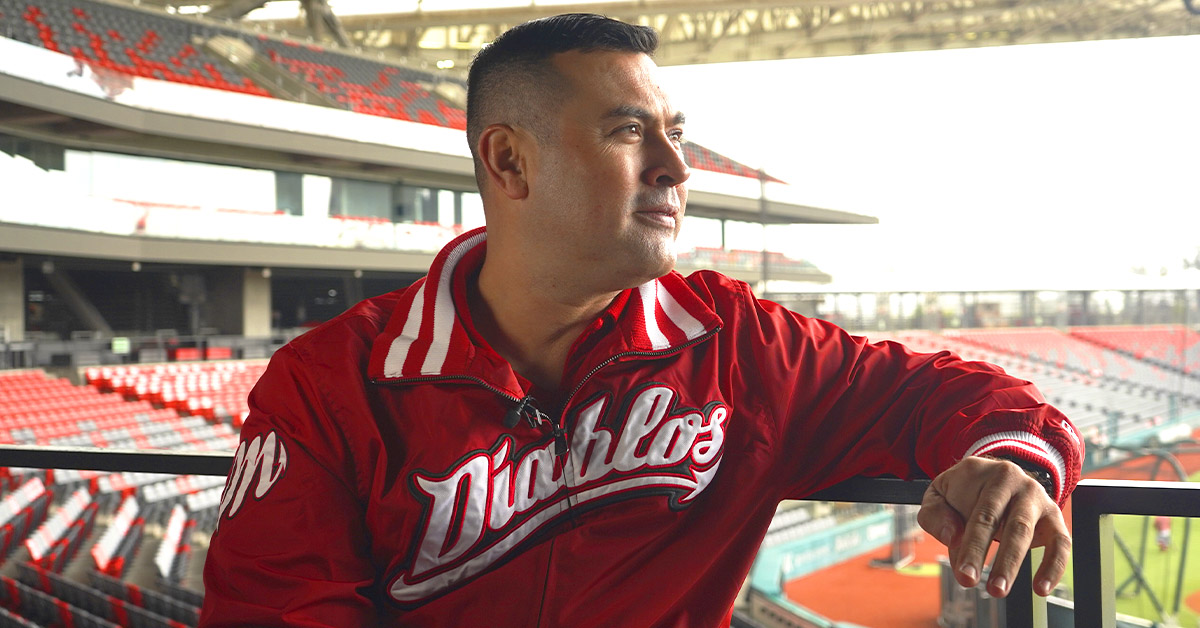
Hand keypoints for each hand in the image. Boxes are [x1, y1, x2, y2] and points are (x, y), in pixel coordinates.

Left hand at [917, 456, 1070, 597]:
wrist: (993, 476)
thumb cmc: (961, 492)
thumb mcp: (938, 495)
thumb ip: (937, 515)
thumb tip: (954, 538)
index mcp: (985, 474)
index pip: (980, 514)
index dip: (972, 547)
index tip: (964, 574)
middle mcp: (1015, 482)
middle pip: (1006, 523)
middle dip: (995, 558)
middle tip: (981, 586)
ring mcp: (1037, 498)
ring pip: (1027, 532)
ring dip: (1013, 564)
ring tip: (1000, 590)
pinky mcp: (1054, 516)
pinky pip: (1061, 543)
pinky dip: (1054, 567)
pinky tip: (1041, 589)